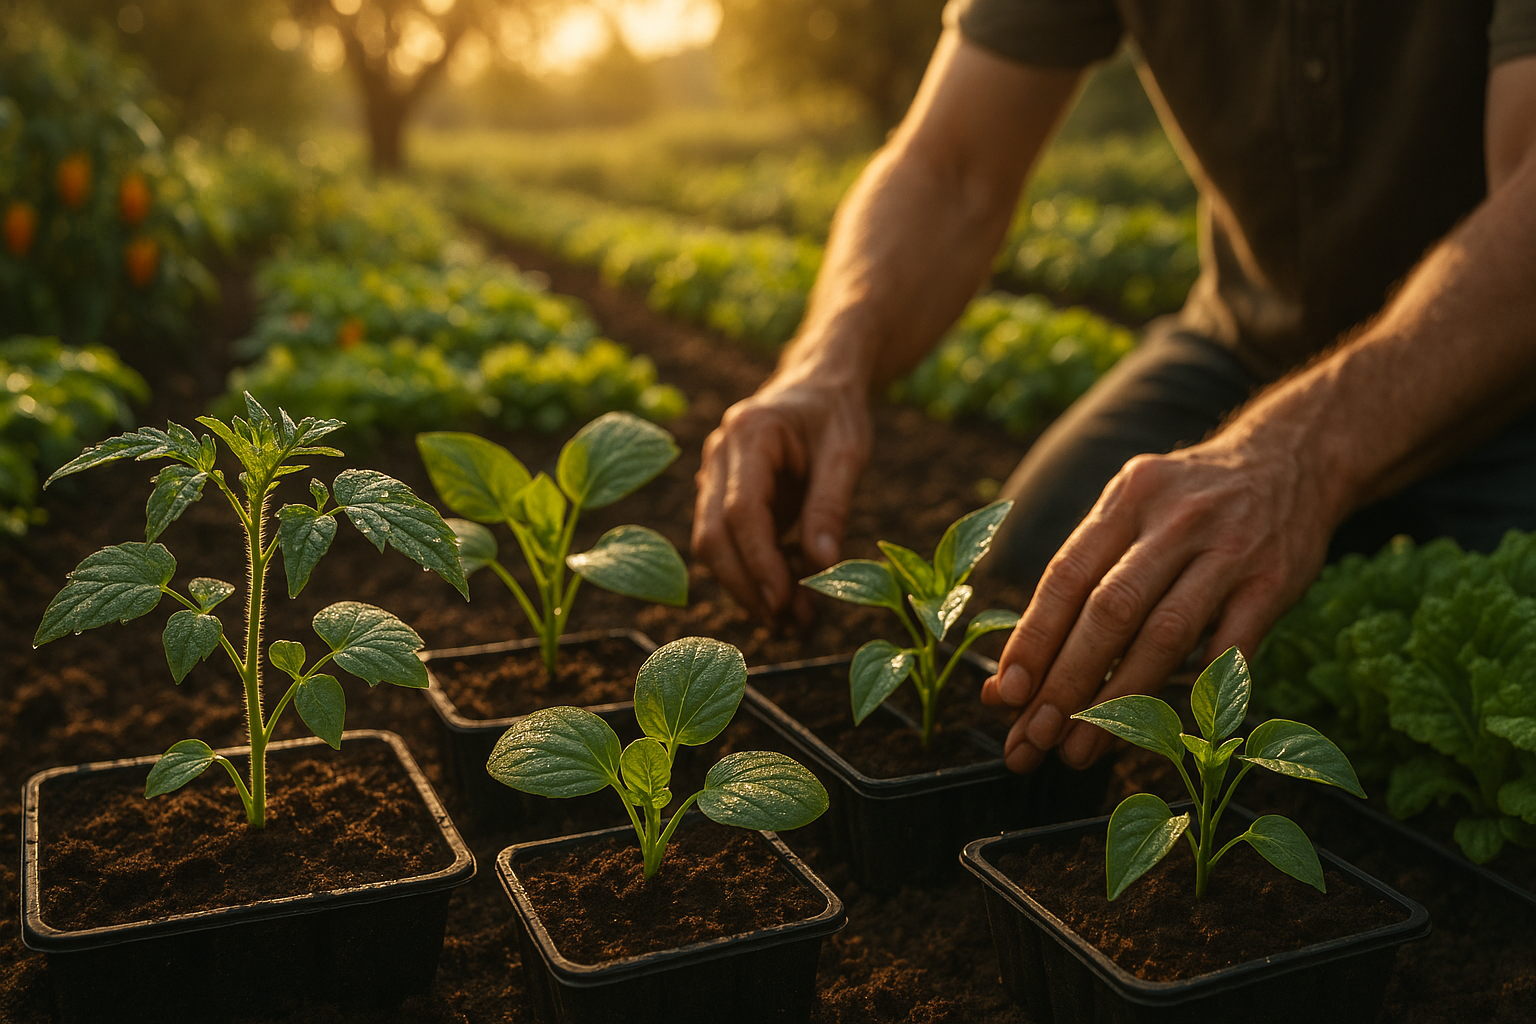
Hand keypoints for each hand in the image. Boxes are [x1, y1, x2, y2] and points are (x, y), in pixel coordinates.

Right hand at [692, 375, 871, 619]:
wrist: (818, 387)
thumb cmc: (836, 414)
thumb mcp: (847, 453)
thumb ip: (831, 506)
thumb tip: (822, 567)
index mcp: (749, 433)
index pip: (740, 509)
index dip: (758, 561)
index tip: (783, 602)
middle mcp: (718, 453)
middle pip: (714, 533)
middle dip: (746, 585)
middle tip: (788, 623)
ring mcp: (712, 475)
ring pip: (712, 543)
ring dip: (747, 586)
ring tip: (794, 620)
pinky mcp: (721, 496)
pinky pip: (727, 542)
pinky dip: (752, 573)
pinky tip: (787, 595)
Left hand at [981, 434, 1339, 772]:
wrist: (1289, 459)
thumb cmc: (1185, 505)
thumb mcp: (1128, 514)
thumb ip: (1076, 585)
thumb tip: (1009, 678)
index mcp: (1125, 500)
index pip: (1067, 576)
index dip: (1034, 638)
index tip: (1007, 694)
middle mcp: (1174, 520)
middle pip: (1110, 610)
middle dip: (1067, 681)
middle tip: (1038, 737)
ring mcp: (1228, 550)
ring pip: (1165, 634)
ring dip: (1120, 700)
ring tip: (1084, 749)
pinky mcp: (1274, 581)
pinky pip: (1232, 648)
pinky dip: (1198, 689)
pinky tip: (1165, 727)